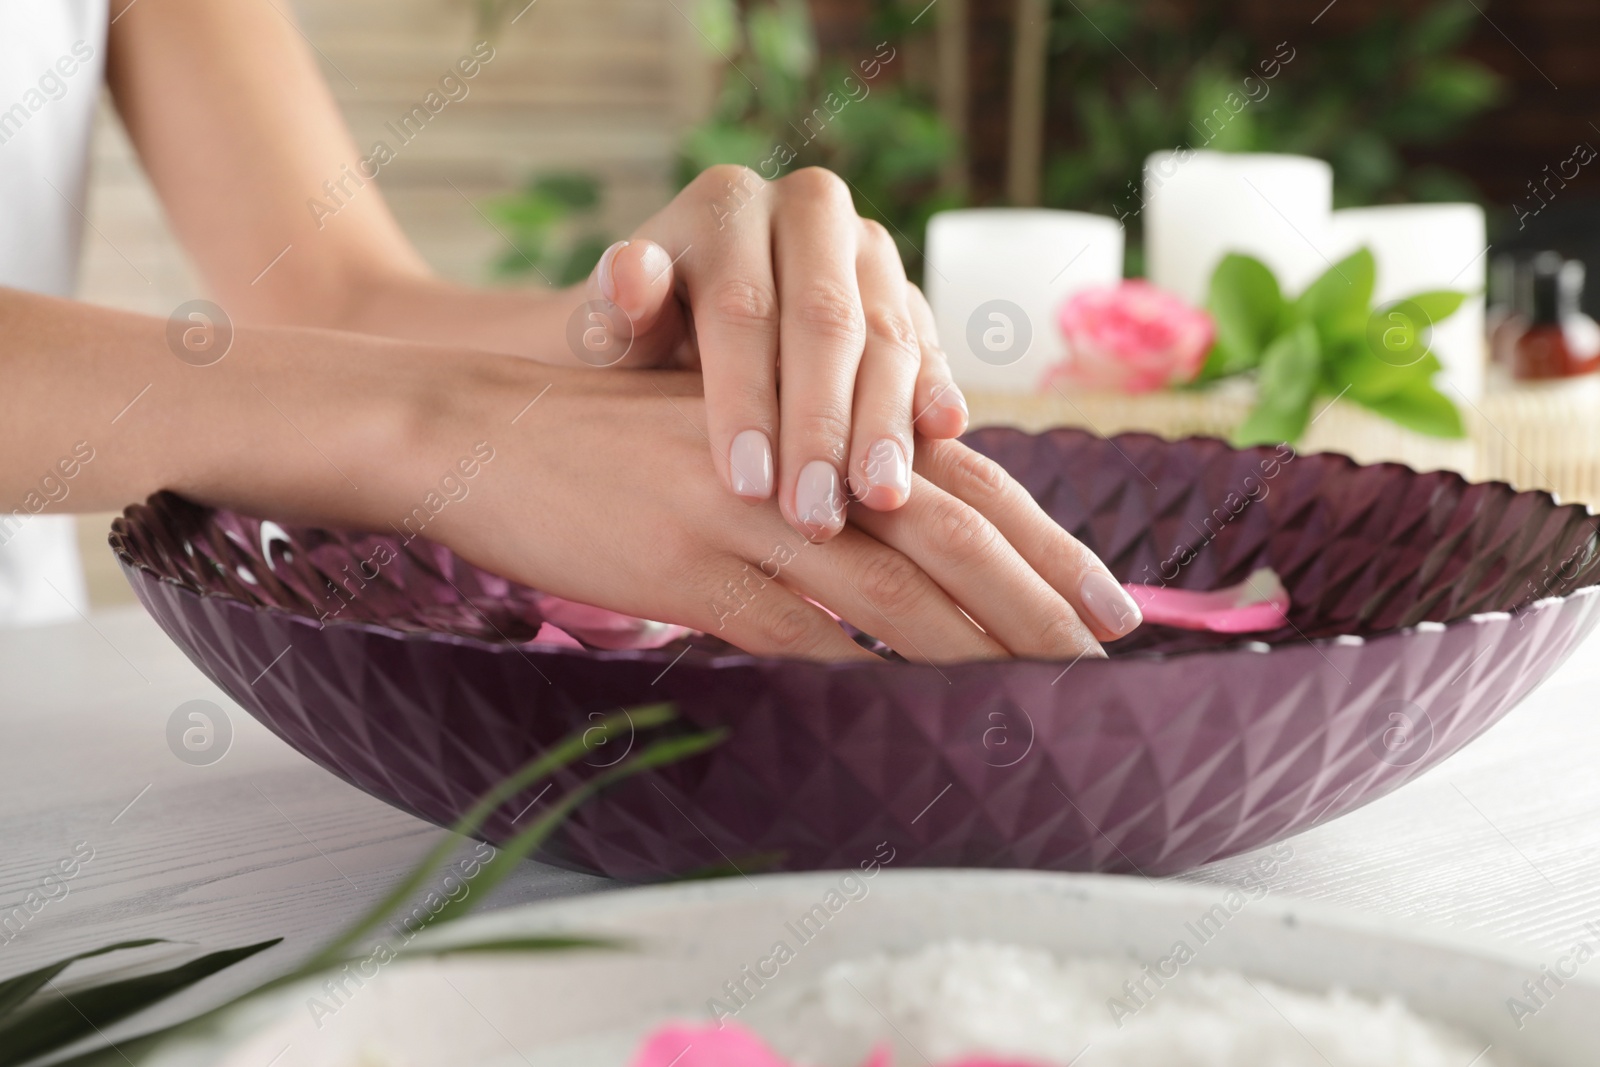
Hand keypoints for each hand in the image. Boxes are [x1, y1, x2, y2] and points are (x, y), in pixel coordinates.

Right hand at [413, 363, 1141, 662]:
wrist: (480, 428)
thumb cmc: (609, 443)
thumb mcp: (729, 447)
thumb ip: (816, 496)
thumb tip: (902, 586)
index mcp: (818, 420)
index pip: (962, 481)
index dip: (1045, 543)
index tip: (1109, 604)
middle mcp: (800, 457)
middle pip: (953, 524)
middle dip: (1042, 594)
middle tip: (1114, 650)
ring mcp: (746, 510)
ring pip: (892, 582)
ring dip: (980, 642)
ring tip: (1051, 690)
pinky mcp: (687, 564)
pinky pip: (797, 629)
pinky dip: (867, 671)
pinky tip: (918, 709)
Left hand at [574, 165, 968, 539]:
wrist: (680, 333)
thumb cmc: (636, 346)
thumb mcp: (610, 336)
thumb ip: (616, 315)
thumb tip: (630, 277)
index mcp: (724, 204)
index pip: (742, 306)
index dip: (745, 398)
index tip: (744, 487)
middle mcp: (806, 207)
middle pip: (825, 320)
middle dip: (822, 425)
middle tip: (814, 513)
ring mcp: (866, 246)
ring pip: (888, 333)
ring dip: (886, 422)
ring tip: (877, 499)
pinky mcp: (907, 289)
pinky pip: (928, 341)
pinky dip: (934, 391)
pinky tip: (943, 437)